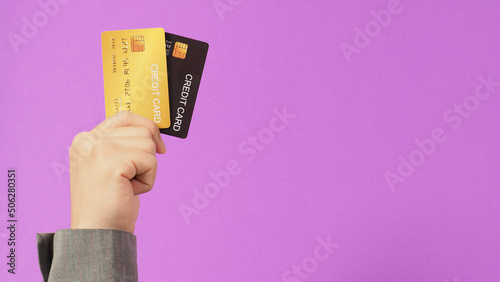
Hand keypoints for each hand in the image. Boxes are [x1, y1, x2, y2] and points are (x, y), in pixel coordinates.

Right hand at [69, 111, 165, 233]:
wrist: (98, 233)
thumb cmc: (109, 204)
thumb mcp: (111, 166)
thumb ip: (123, 145)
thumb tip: (153, 131)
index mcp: (85, 139)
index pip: (125, 117)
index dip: (147, 127)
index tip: (160, 146)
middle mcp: (88, 139)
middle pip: (142, 131)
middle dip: (146, 157)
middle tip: (129, 180)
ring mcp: (98, 148)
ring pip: (148, 144)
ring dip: (146, 170)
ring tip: (127, 186)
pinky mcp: (111, 161)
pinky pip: (151, 161)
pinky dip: (148, 180)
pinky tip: (129, 192)